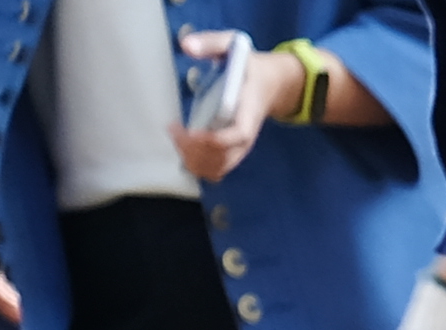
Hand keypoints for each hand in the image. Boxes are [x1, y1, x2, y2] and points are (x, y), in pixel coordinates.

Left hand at [171, 37, 284, 180]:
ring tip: (177, 135)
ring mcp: (239, 148)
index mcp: (249, 113)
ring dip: (192, 158)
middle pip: (222, 158)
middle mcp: (246, 137)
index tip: (188, 130)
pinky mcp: (231, 153)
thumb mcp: (234, 46)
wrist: (271, 84)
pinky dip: (196, 164)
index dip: (212, 139)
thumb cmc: (248, 66)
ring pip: (216, 169)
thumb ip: (210, 43)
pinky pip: (214, 170)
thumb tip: (186, 46)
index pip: (237, 136)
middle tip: (174, 128)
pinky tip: (184, 145)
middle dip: (193, 149)